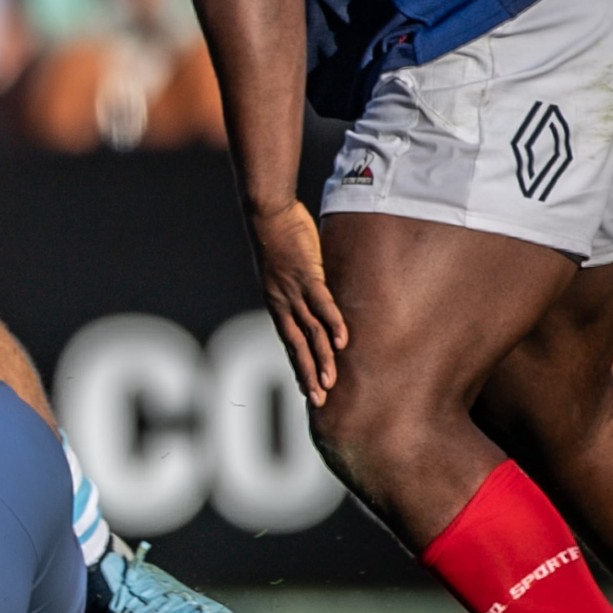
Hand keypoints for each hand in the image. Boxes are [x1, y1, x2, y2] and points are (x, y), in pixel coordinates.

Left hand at [250, 201, 347, 404]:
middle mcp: (281, 303)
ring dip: (321, 358)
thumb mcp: (287, 270)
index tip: (305, 389)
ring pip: (309, 332)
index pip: (288, 342)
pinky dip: (332, 323)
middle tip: (318, 399)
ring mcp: (293, 290)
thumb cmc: (279, 238)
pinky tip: (343, 341)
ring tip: (331, 382)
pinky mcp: (306, 275)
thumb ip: (301, 287)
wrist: (268, 214)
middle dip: (307, 374)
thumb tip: (316, 296)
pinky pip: (321, 304)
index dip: (297, 366)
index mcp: (276, 303)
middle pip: (296, 346)